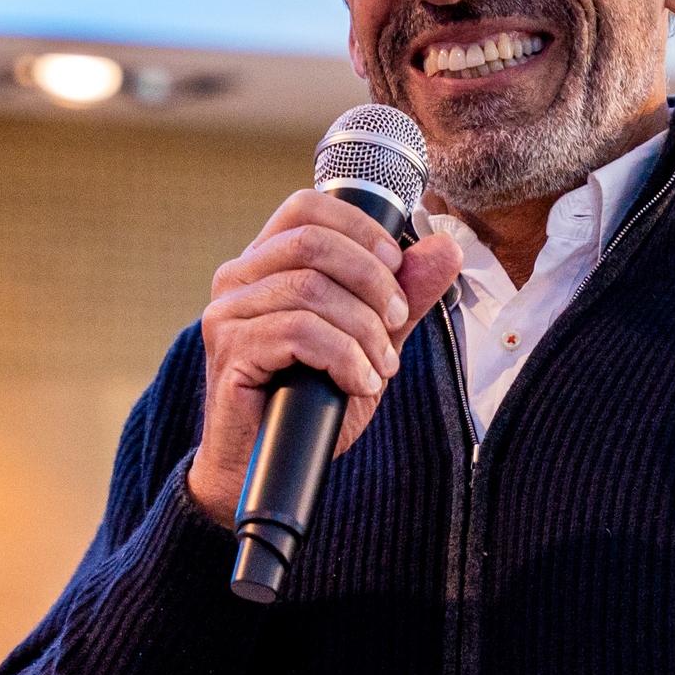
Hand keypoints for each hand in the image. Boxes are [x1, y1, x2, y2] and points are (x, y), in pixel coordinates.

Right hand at [187, 191, 462, 528]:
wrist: (262, 467)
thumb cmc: (311, 400)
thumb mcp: (370, 341)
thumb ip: (404, 295)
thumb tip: (447, 247)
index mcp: (266, 262)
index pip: (307, 207)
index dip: (361, 229)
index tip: (397, 267)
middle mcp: (238, 278)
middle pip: (312, 241)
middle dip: (372, 280)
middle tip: (398, 321)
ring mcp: (228, 313)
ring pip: (310, 289)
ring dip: (363, 329)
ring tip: (380, 366)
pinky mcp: (230, 351)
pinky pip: (298, 332)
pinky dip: (344, 356)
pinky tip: (358, 383)